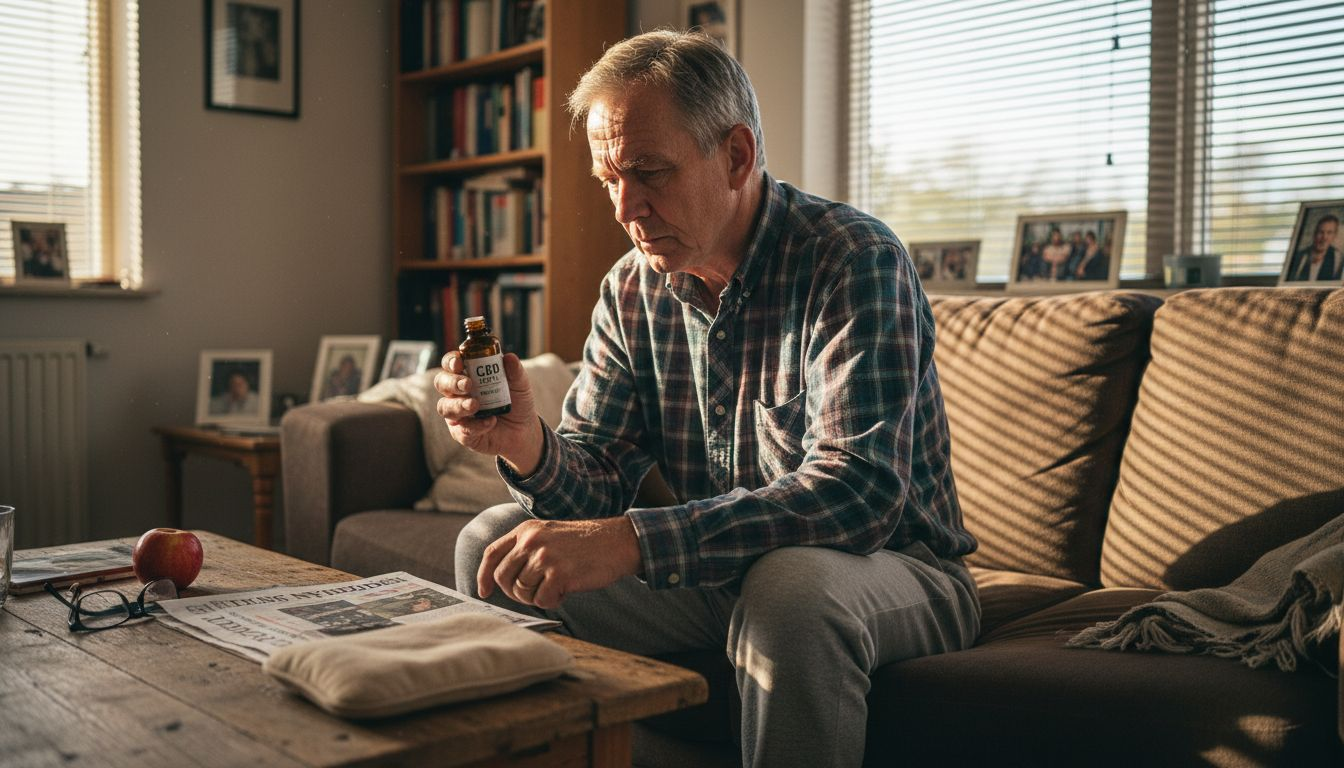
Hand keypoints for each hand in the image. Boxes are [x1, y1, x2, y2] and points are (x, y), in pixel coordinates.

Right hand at [435, 352, 543, 474]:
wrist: (524, 430)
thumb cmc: (517, 402)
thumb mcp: (520, 385)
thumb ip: (515, 372)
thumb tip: (509, 357)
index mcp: (468, 375)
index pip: (451, 364)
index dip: (450, 361)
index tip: (459, 363)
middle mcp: (458, 393)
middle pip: (441, 383)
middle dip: (452, 382)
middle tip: (467, 384)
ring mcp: (458, 413)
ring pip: (445, 407)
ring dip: (458, 405)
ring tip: (475, 405)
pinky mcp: (462, 433)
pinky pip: (461, 429)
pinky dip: (476, 425)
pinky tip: (490, 421)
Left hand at [479, 517, 642, 609]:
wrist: (617, 542)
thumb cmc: (585, 544)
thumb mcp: (549, 534)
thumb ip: (526, 549)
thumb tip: (502, 578)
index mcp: (526, 530)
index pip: (492, 553)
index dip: (484, 576)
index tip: (484, 592)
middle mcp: (532, 541)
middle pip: (503, 577)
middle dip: (514, 592)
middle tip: (532, 593)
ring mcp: (545, 556)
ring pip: (521, 591)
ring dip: (536, 596)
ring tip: (555, 587)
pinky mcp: (559, 573)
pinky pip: (541, 600)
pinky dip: (552, 601)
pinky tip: (565, 591)